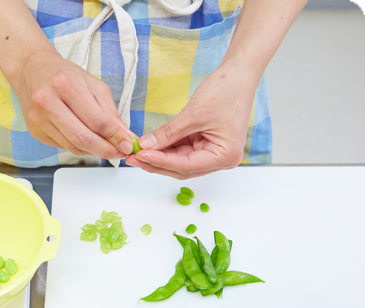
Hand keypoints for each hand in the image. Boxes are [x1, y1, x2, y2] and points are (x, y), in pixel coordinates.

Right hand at [16, 52, 134, 158]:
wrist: (32, 72)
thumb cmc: (65, 76)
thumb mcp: (94, 86)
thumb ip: (111, 113)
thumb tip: (126, 138)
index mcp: (66, 84)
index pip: (96, 120)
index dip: (115, 137)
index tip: (127, 145)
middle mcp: (48, 102)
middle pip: (83, 138)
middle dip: (106, 150)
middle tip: (119, 153)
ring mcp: (38, 119)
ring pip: (73, 147)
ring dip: (94, 151)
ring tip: (107, 148)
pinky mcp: (35, 132)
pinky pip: (63, 147)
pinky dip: (80, 148)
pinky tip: (88, 142)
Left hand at [126, 60, 259, 178]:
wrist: (238, 74)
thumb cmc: (226, 91)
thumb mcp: (193, 114)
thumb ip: (168, 133)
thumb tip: (145, 145)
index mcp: (224, 156)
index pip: (186, 166)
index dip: (161, 161)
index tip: (140, 155)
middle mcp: (220, 159)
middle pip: (182, 168)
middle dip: (156, 162)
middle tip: (132, 158)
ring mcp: (212, 152)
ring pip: (179, 161)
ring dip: (159, 156)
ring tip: (136, 151)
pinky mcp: (204, 143)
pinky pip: (182, 150)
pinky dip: (166, 148)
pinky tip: (149, 145)